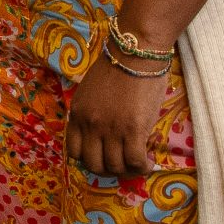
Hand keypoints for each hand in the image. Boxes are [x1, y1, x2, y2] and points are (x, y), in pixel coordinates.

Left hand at [64, 58, 169, 177]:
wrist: (134, 52)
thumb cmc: (117, 68)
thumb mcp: (91, 92)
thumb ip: (91, 114)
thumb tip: (102, 135)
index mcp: (78, 114)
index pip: (74, 152)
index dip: (89, 160)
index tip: (103, 157)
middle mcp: (90, 125)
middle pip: (93, 164)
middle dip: (108, 170)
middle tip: (122, 165)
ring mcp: (111, 129)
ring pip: (115, 166)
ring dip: (127, 170)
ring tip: (138, 163)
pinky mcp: (133, 130)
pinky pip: (135, 161)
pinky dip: (142, 167)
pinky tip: (148, 162)